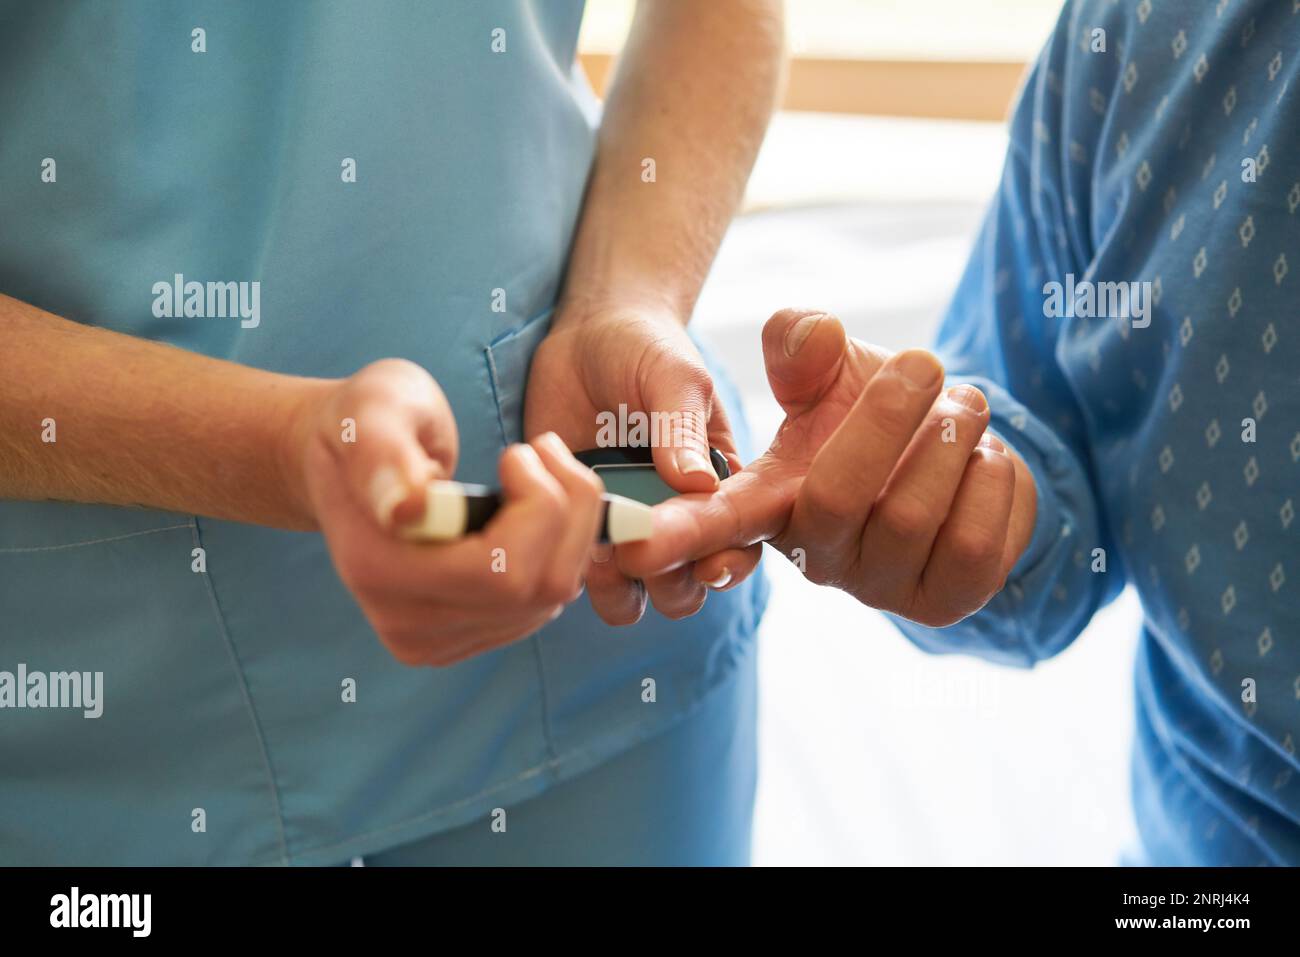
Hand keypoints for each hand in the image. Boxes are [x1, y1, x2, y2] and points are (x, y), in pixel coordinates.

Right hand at [289, 359, 606, 665]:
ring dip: (572, 525)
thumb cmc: (362, 427)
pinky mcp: (470, 637)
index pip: (495, 570)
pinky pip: (547, 601)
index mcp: (377, 569)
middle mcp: (408, 623)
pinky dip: (563, 547)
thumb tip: (405, 508)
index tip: (514, 454)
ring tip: (540, 470)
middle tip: (542, 451)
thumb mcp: (368, 414)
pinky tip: (534, 509)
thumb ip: (383, 454)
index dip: (533, 506)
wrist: (346, 466)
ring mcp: (441, 638)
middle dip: (564, 510)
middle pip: (534, 588)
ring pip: (551, 597)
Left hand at [525, 301, 762, 623]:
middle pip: (689, 587)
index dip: (726, 563)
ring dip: (624, 591)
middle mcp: (679, 518)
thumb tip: (697, 484)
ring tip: (601, 556)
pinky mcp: (579, 526)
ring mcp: (628, 527)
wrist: (584, 335)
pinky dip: (574, 571)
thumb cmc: (645, 347)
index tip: (703, 564)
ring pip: (637, 597)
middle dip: (671, 583)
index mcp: (720, 487)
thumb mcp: (674, 375)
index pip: (737, 543)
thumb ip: (682, 426)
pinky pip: (580, 575)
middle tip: (639, 554)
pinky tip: (562, 535)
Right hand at [619, 309, 1037, 627]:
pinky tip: (984, 462)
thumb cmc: (874, 404)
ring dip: (953, 440)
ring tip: (963, 409)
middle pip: (836, 499)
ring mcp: (875, 586)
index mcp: (771, 500)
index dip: (674, 533)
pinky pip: (976, 546)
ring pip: (914, 517)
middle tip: (924, 363)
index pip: (712, 522)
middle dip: (888, 415)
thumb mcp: (832, 361)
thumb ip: (802, 339)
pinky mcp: (940, 601)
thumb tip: (811, 337)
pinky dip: (995, 481)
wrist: (963, 447)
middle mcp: (812, 554)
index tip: (635, 543)